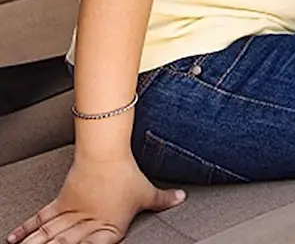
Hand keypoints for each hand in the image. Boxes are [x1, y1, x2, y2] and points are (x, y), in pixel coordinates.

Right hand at [7, 156, 184, 243]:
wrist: (105, 153)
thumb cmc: (127, 174)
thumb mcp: (146, 191)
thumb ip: (163, 199)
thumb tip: (182, 198)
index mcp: (107, 230)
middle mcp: (85, 226)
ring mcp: (70, 215)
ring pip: (49, 238)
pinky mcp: (60, 203)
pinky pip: (41, 219)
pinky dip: (27, 229)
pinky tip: (14, 238)